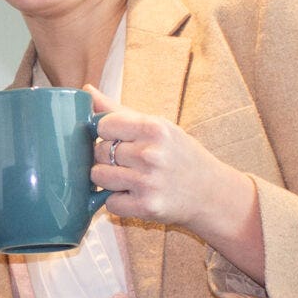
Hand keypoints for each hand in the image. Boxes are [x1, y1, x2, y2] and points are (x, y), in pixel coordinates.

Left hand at [83, 85, 247, 242]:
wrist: (211, 192)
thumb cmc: (180, 155)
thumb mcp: (157, 126)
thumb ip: (118, 110)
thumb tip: (86, 91)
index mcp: (154, 128)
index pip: (103, 125)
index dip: (107, 134)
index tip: (118, 139)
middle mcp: (150, 154)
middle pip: (98, 151)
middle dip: (107, 158)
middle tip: (129, 162)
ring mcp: (147, 182)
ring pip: (98, 177)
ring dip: (108, 180)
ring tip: (130, 179)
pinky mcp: (146, 207)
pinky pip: (110, 203)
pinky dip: (118, 202)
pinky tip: (136, 196)